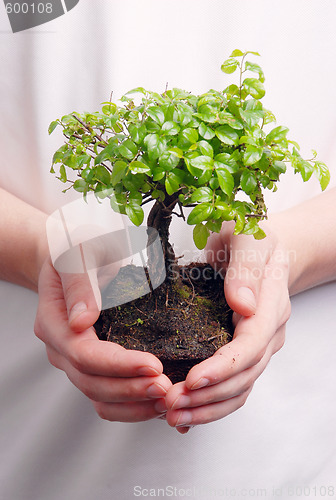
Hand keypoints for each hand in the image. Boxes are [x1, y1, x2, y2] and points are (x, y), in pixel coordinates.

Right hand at [34, 258, 171, 421]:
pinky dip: (132, 405)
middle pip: (91, 383)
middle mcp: (61, 347)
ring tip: (167, 402)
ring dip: (133, 405)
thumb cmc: (80, 248)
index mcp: (54, 321)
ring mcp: (74, 359)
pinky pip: (107, 396)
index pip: (83, 354)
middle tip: (167, 389)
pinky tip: (158, 402)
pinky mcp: (92, 365)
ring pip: (98, 397)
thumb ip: (80, 283)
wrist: (76, 255)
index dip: (118, 365)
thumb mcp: (80, 253)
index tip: (154, 366)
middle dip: (130, 390)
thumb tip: (81, 321)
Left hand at [164, 222, 290, 432]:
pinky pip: (232, 386)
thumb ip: (245, 268)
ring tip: (172, 416)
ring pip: (239, 388)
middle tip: (171, 405)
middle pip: (245, 375)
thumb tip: (242, 304)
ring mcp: (258, 346)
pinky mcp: (243, 352)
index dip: (224, 366)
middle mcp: (268, 332)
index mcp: (270, 305)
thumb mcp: (246, 240)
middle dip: (208, 396)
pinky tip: (185, 415)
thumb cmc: (249, 238)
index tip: (193, 379)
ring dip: (207, 408)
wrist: (261, 249)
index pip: (252, 345)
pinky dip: (211, 404)